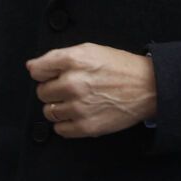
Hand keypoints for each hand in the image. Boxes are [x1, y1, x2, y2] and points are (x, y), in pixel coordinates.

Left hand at [26, 43, 156, 138]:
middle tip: (69, 88)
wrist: (148, 87)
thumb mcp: (89, 50)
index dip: (43, 72)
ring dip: (58, 108)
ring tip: (75, 102)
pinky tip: (78, 115)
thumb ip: (57, 57)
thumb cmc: (120, 68)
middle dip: (52, 90)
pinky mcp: (86, 126)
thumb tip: (32, 67)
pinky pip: (60, 130)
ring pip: (49, 112)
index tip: (52, 75)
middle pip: (41, 92)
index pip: (37, 70)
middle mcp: (73, 83)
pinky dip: (65, 124)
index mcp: (73, 61)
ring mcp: (79, 107)